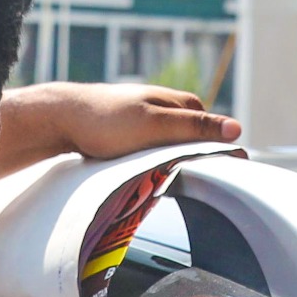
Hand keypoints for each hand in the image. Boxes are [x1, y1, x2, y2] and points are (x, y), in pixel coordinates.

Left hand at [0, 83, 239, 183]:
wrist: (60, 119)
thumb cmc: (105, 121)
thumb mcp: (154, 125)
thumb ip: (193, 127)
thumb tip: (237, 129)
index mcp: (185, 105)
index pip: (218, 136)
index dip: (223, 159)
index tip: (224, 184)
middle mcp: (172, 111)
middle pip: (198, 146)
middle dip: (198, 166)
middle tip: (190, 191)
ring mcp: (154, 122)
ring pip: (176, 152)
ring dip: (175, 168)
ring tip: (168, 187)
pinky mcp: (136, 136)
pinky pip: (156, 156)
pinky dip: (156, 168)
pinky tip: (150, 180)